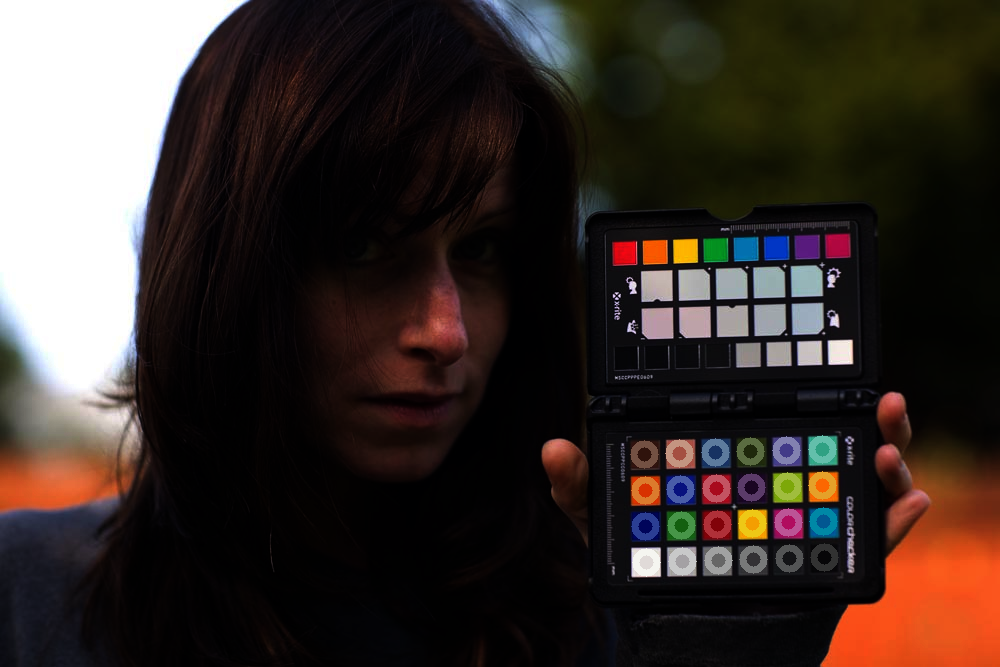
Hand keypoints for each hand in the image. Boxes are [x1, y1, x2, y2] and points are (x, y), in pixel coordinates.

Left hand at [543, 390, 930, 552]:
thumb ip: (581, 486)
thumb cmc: (650, 556)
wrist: (680, 621)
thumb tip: (551, 448)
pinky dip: (895, 520)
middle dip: (867, 417)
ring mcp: (808, 513)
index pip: (773, 411)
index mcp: (741, 455)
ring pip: (859, 476)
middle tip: (882, 401)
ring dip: (888, 457)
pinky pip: (872, 536)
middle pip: (833, 435)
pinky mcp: (828, 554)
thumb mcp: (610, 519)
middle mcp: (782, 475)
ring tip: (887, 446)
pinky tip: (908, 503)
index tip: (806, 362)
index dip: (794, 383)